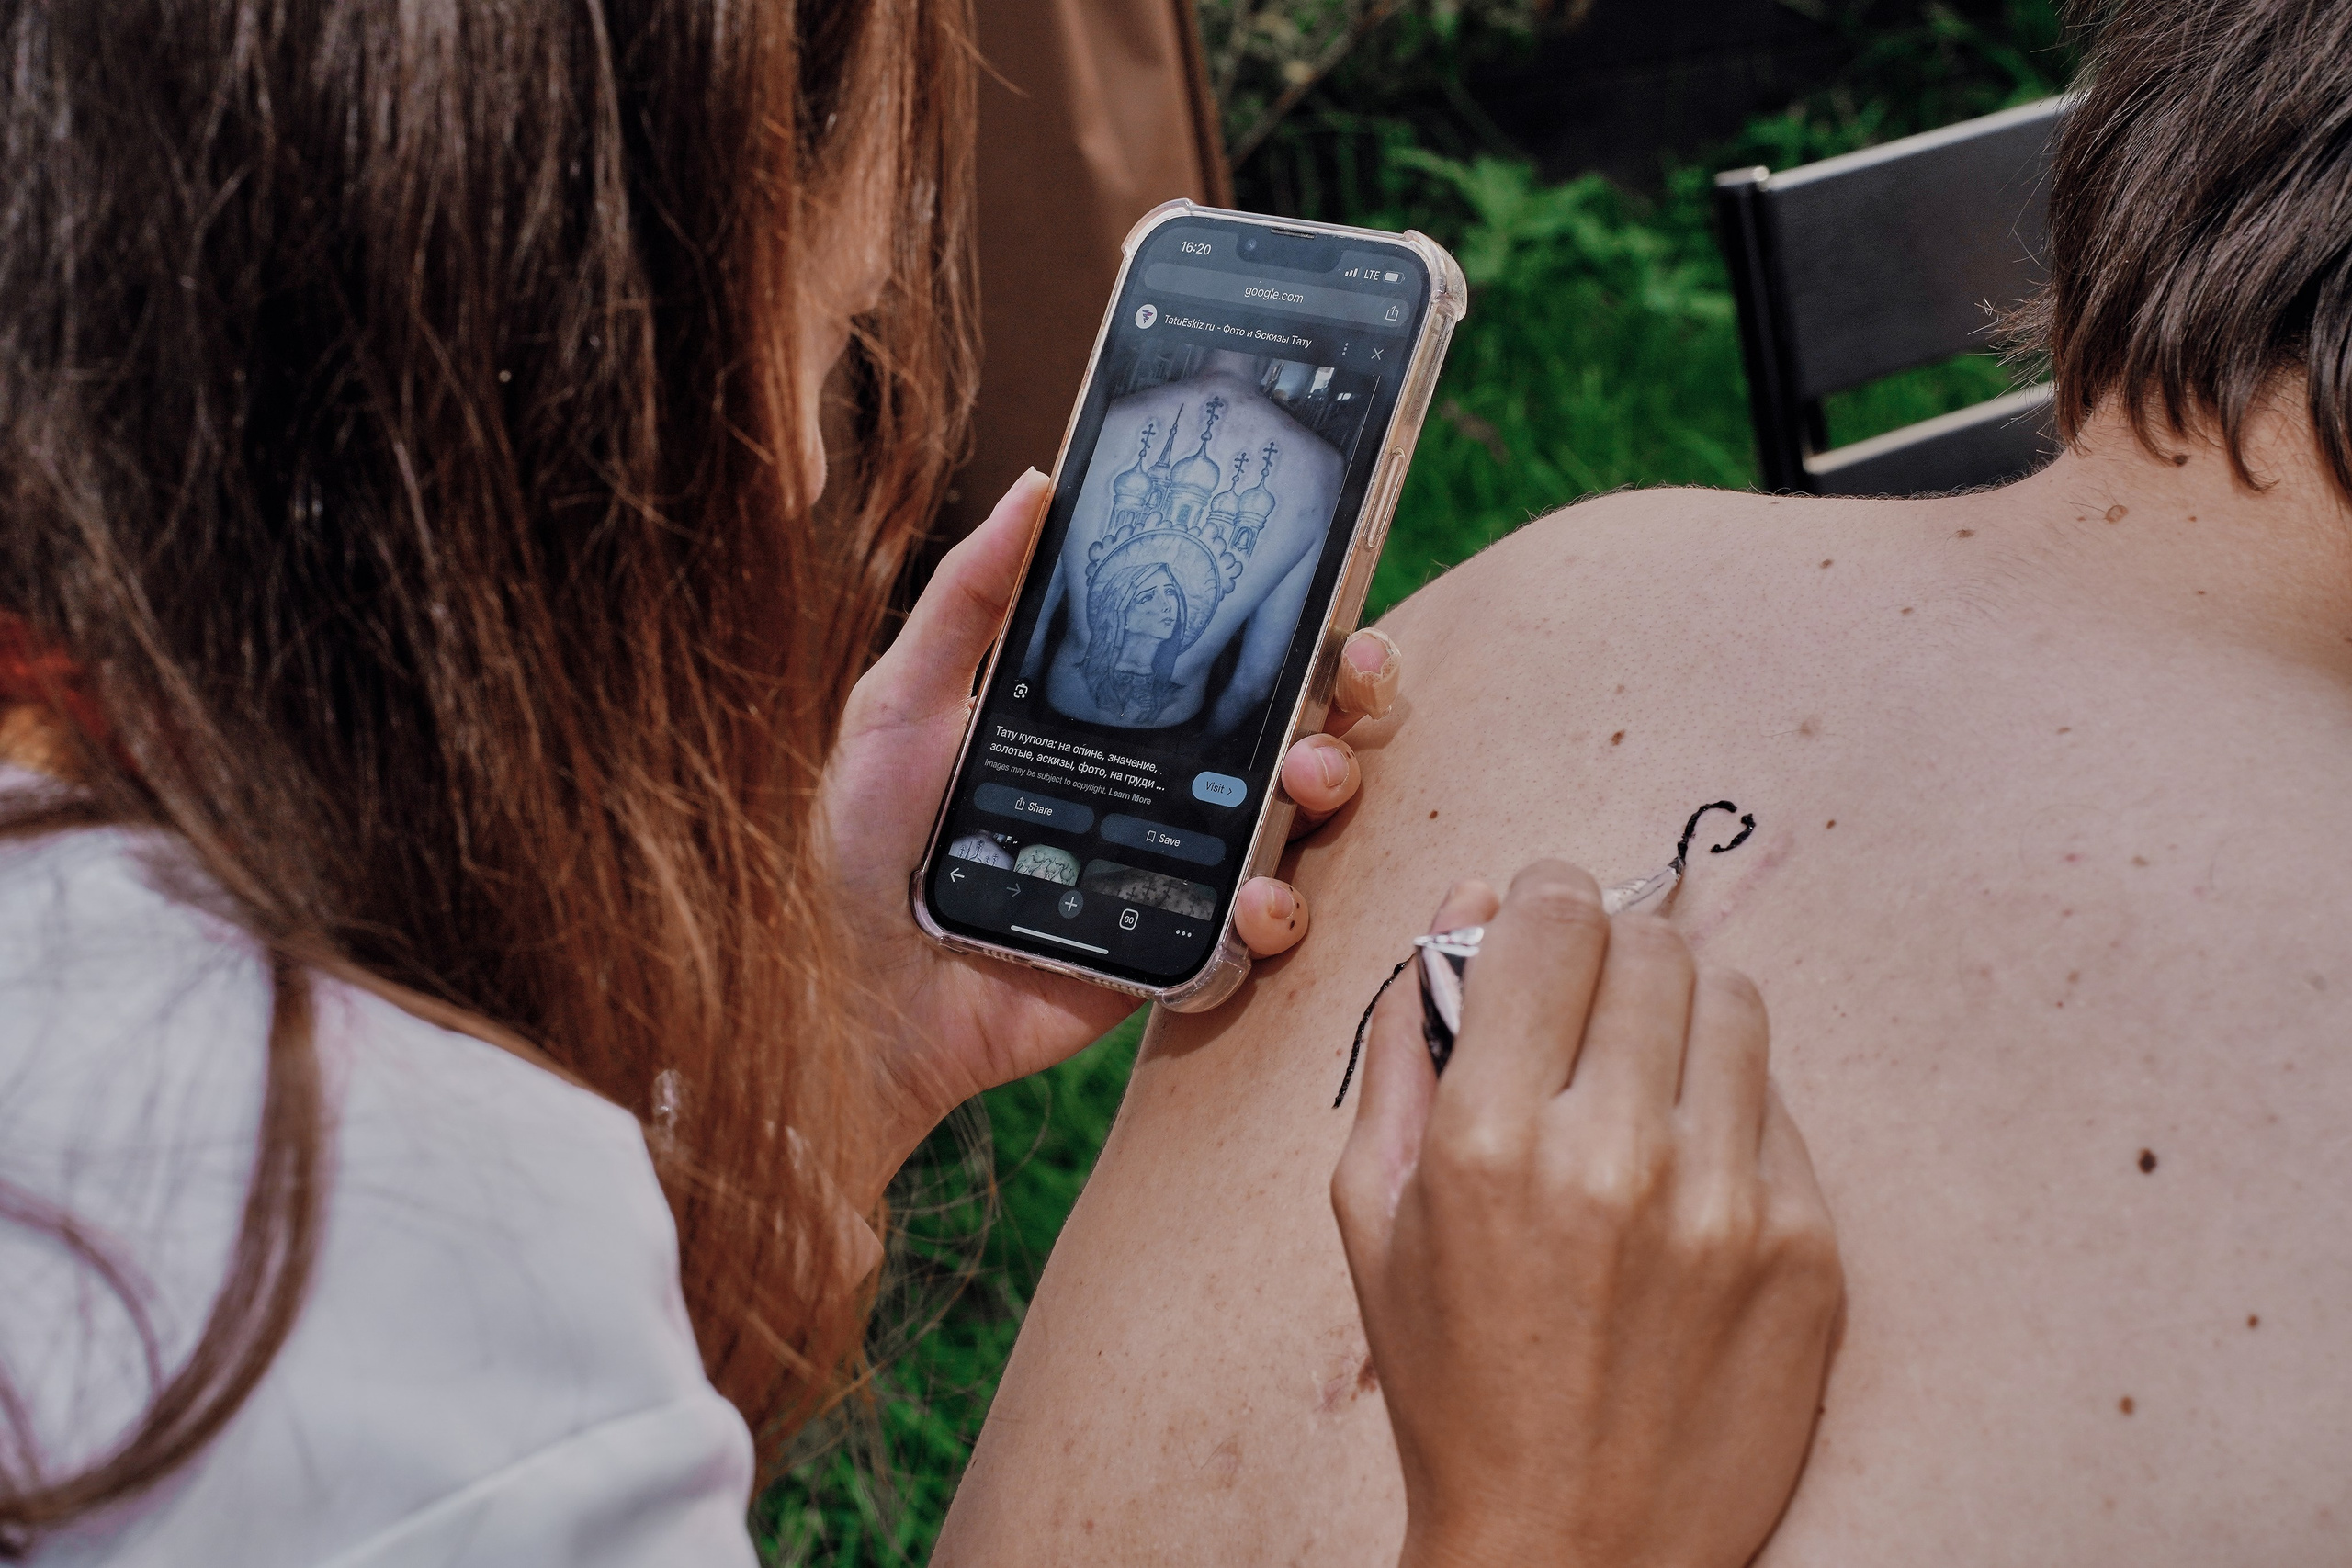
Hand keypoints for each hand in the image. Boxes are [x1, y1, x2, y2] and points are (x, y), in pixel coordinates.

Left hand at [822, 470, 1403, 1205]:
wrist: (851, 987)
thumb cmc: (863, 843)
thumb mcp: (901, 700)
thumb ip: (970, 599)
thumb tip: (1037, 486)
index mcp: (1118, 726)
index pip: (1235, 669)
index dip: (1302, 638)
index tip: (1334, 611)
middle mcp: (1166, 797)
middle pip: (1297, 740)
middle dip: (1344, 713)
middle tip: (1331, 709)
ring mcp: (1178, 881)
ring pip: (1299, 834)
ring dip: (1325, 801)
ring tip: (1301, 788)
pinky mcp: (1173, 961)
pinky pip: (1257, 941)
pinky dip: (1274, 914)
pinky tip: (1250, 902)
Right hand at [1332, 863, 1842, 1567]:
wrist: (1574, 1548)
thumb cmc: (1456, 1384)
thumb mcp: (1371, 1212)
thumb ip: (1405, 1042)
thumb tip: (1465, 904)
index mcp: (1490, 1139)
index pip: (1550, 918)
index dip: (1538, 900)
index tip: (1536, 923)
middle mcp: (1618, 1156)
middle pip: (1650, 943)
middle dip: (1608, 955)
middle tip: (1585, 1008)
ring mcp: (1730, 1203)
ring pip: (1734, 1001)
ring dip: (1680, 1015)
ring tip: (1642, 1081)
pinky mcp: (1810, 1248)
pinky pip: (1782, 1104)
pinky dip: (1730, 1109)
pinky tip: (1685, 1174)